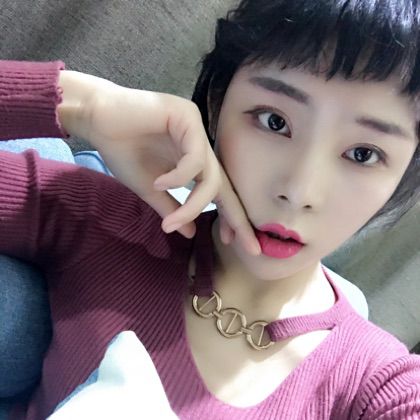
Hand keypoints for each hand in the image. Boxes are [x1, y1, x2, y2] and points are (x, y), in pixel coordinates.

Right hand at [58, 71, 260, 254]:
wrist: (97, 118)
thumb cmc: (121, 150)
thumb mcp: (149, 189)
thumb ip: (171, 208)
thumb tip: (190, 233)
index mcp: (192, 162)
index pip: (218, 192)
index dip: (230, 217)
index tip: (235, 243)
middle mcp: (200, 146)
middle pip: (225, 185)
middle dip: (237, 217)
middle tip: (250, 246)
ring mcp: (196, 130)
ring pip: (210, 176)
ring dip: (194, 204)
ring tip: (170, 222)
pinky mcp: (188, 116)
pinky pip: (195, 158)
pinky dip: (179, 177)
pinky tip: (160, 182)